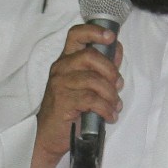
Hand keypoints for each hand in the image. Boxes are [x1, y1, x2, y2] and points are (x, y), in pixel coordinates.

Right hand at [32, 23, 121, 167]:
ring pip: (94, 80)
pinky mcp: (63, 102)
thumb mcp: (85, 85)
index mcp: (66, 61)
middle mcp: (61, 69)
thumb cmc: (68, 109)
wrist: (49, 136)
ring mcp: (60, 84)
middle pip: (90, 56)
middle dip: (111, 71)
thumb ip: (101, 68)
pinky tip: (109, 116)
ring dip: (111, 95)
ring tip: (115, 106)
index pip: (76, 35)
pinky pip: (92, 100)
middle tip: (118, 86)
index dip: (94, 31)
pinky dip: (106, 109)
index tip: (111, 37)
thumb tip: (118, 51)